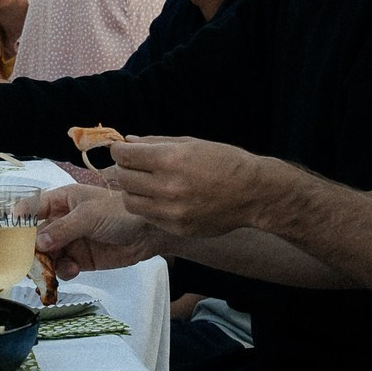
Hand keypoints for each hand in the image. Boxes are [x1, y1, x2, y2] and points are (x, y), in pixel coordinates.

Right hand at [32, 184, 164, 276]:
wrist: (148, 232)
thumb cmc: (120, 212)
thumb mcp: (89, 215)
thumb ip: (63, 229)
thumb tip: (39, 243)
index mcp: (61, 200)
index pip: (32, 207)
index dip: (19, 219)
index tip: (9, 234)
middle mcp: (62, 220)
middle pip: (35, 236)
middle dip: (31, 249)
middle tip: (31, 261)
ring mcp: (70, 241)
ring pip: (47, 255)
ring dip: (47, 263)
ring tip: (54, 269)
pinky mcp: (80, 259)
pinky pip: (63, 267)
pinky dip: (63, 271)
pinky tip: (73, 270)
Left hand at [107, 136, 272, 237]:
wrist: (253, 193)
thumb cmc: (225, 162)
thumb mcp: (191, 143)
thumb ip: (156, 143)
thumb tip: (129, 142)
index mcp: (170, 161)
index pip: (126, 156)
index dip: (118, 151)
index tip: (120, 150)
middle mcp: (168, 188)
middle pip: (124, 179)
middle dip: (124, 169)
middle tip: (132, 166)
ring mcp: (172, 212)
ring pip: (130, 202)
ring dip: (132, 191)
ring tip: (144, 184)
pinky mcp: (177, 228)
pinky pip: (148, 217)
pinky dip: (148, 207)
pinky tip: (160, 199)